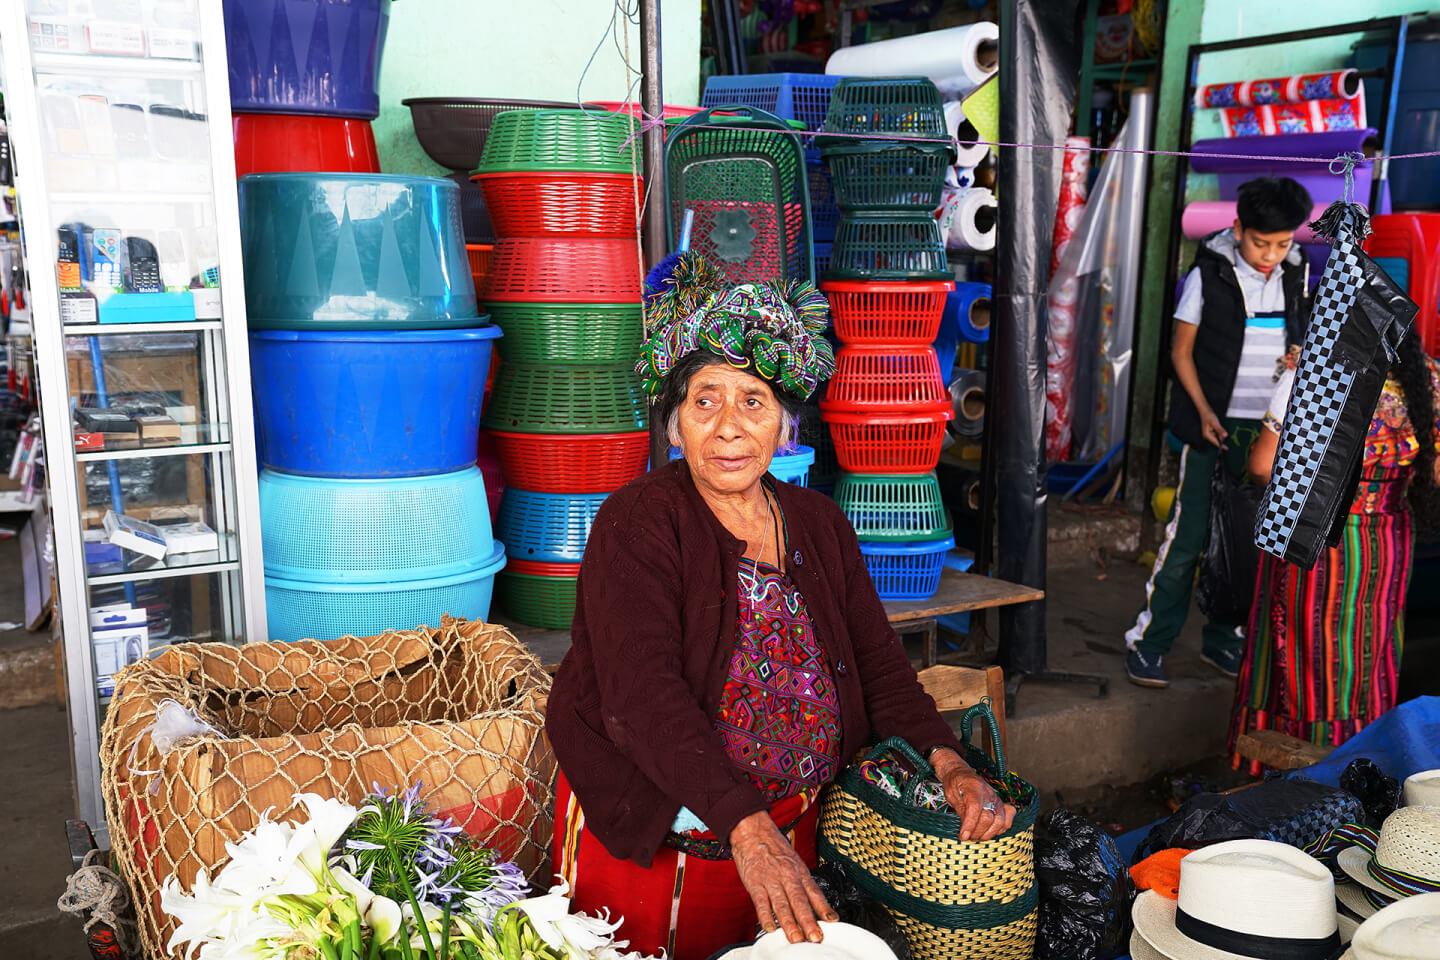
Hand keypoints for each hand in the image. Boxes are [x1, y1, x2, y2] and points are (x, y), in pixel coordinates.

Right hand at [730, 811, 836, 942]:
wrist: (753, 831)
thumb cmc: (774, 847)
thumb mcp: (795, 862)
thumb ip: (804, 885)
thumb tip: (817, 906)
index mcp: (799, 871)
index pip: (814, 892)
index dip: (823, 908)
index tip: (832, 922)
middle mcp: (787, 876)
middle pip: (800, 901)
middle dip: (808, 921)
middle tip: (815, 937)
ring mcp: (771, 880)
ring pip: (781, 905)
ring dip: (789, 923)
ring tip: (795, 938)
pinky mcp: (755, 883)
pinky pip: (761, 902)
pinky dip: (765, 916)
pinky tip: (770, 928)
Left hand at [930, 748, 1015, 840]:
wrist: (961, 773)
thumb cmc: (955, 784)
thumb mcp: (951, 795)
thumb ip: (961, 812)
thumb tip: (966, 832)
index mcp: (974, 787)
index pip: (975, 808)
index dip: (970, 825)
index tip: (963, 836)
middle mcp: (989, 793)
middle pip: (989, 818)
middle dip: (977, 832)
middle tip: (967, 836)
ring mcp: (997, 800)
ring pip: (1000, 822)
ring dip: (987, 834)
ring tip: (976, 836)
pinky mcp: (1001, 806)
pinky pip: (1007, 821)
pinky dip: (999, 830)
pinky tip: (988, 830)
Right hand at [1200, 410, 1228, 449]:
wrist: (1205, 412)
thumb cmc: (1208, 416)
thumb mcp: (1215, 423)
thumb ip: (1220, 430)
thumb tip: (1225, 436)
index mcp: (1207, 435)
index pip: (1215, 442)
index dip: (1221, 445)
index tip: (1226, 448)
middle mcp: (1207, 436)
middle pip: (1217, 440)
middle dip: (1220, 436)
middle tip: (1219, 428)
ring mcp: (1209, 434)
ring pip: (1217, 437)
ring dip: (1220, 433)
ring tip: (1216, 425)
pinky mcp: (1211, 432)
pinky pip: (1217, 434)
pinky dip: (1219, 431)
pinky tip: (1217, 426)